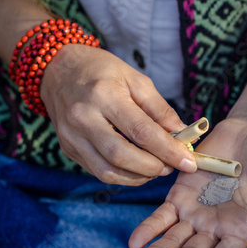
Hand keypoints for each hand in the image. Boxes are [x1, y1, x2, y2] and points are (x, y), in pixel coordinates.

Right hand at [40, 44, 196, 184]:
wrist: (58, 70)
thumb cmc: (101, 70)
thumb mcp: (135, 79)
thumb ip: (159, 109)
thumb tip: (182, 135)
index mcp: (104, 95)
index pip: (141, 132)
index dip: (168, 151)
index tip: (188, 162)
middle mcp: (84, 118)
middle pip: (122, 156)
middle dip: (153, 168)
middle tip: (171, 166)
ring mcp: (72, 136)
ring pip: (108, 171)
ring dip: (138, 177)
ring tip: (156, 168)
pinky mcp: (68, 149)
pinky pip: (98, 172)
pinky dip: (122, 176)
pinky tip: (136, 169)